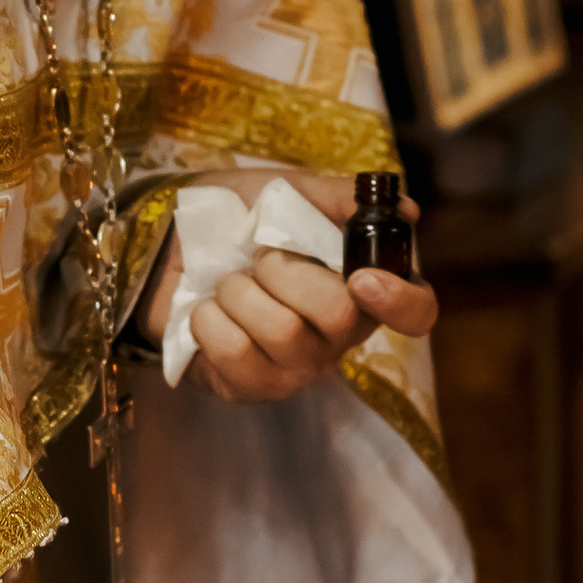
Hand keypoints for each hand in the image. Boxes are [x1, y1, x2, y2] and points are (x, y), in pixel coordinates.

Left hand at [135, 164, 437, 404]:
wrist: (167, 244)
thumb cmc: (240, 220)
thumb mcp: (291, 193)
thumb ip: (344, 198)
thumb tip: (406, 212)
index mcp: (363, 290)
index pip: (415, 313)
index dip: (400, 301)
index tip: (362, 277)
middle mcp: (338, 338)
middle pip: (339, 317)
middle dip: (286, 272)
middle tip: (258, 258)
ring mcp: (296, 369)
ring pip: (283, 333)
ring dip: (241, 291)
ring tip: (227, 282)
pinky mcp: (249, 389)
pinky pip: (236, 354)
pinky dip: (210, 319)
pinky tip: (207, 310)